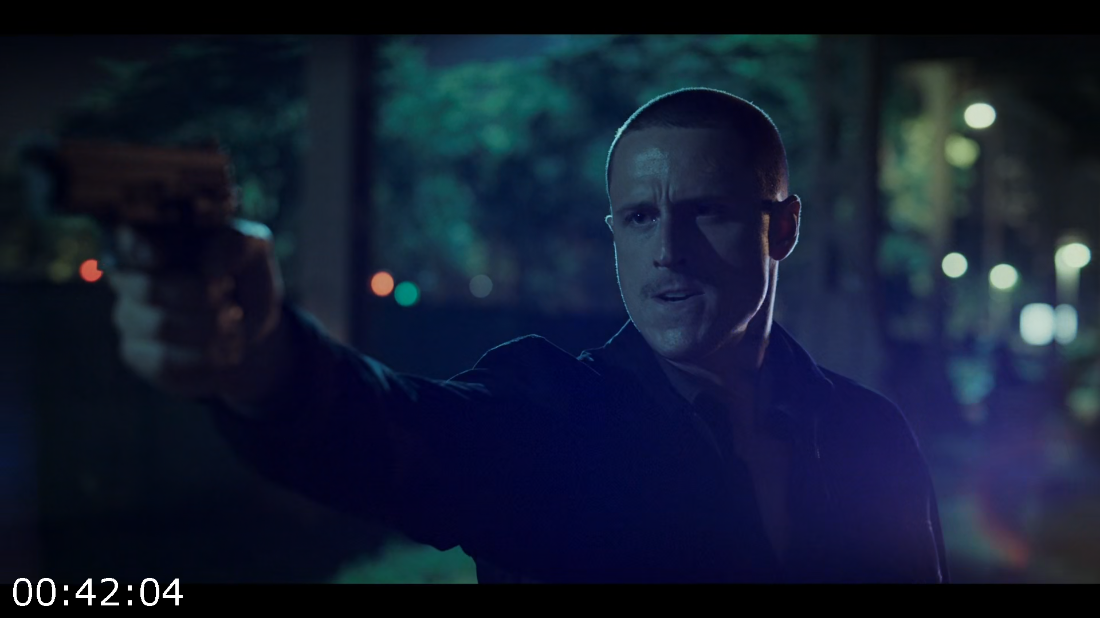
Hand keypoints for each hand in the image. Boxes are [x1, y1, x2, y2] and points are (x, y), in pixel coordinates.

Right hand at [105, 219, 287, 403]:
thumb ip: (235, 247)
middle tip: (232, 308)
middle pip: (149, 288)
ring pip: (159, 327)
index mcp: (154, 239)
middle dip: (200, 300)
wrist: (246, 328)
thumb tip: (209, 268)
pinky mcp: (135, 353)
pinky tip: (221, 353)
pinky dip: (203, 359)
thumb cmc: (243, 279)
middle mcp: (130, 276)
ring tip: (235, 332)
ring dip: (208, 332)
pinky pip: (163, 361)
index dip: (138, 249)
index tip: (158, 257)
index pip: (128, 240)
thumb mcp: (253, 253)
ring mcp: (128, 315)